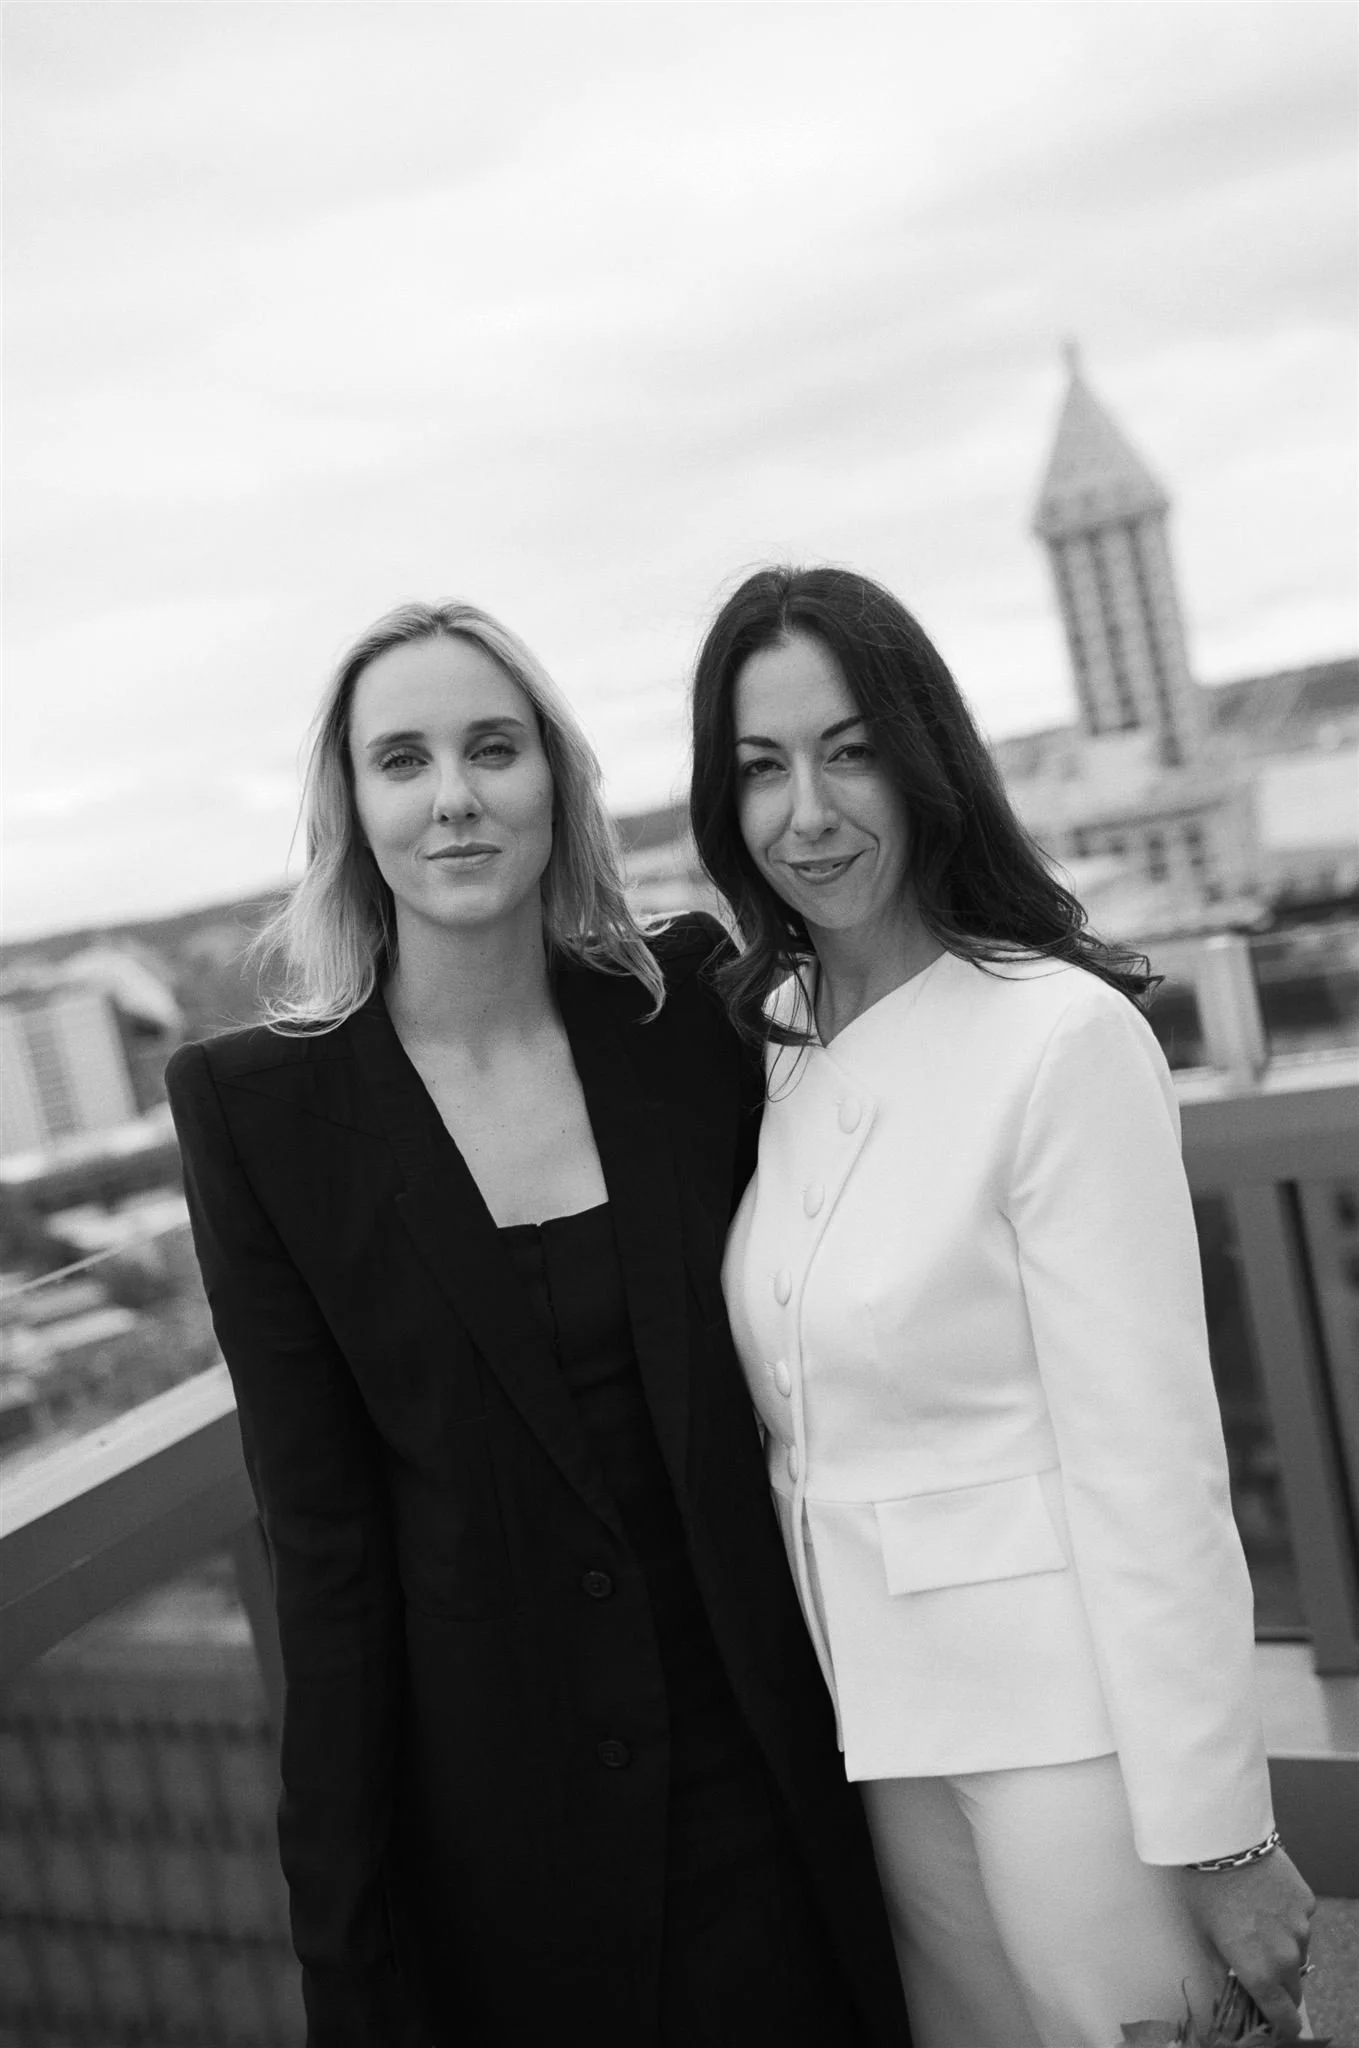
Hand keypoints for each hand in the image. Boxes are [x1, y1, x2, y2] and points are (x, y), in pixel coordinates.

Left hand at [1179, 1847, 1315, 2040]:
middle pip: (1293, 1987)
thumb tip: (1228, 1986)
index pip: (1283, 2016)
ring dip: (1284, 1946)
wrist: (1223, 1841)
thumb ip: (1221, 1968)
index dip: (1282, 2024)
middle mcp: (1287, 1956)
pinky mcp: (1306, 1901)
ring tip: (1257, 1920)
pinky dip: (1288, 1916)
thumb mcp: (1204, 1934)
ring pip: (1299, 1950)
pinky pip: (1300, 1919)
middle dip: (1280, 1984)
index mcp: (1260, 1972)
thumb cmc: (1204, 1889)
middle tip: (1260, 1967)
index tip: (1279, 2023)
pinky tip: (1266, 1897)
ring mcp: (1301, 1927)